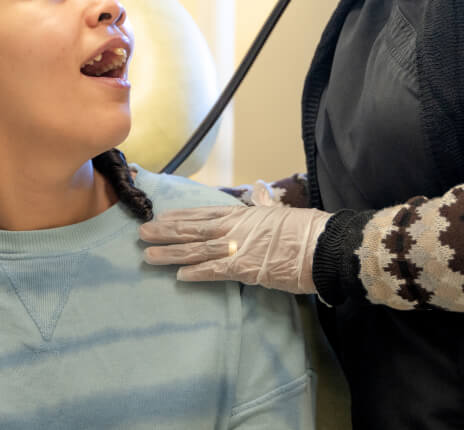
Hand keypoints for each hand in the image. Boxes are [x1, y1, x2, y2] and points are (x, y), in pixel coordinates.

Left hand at [139, 202, 331, 293]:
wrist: (322, 244)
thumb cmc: (305, 228)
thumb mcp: (280, 211)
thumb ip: (265, 203)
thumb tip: (259, 189)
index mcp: (243, 214)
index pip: (204, 213)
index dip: (181, 216)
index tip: (161, 217)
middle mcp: (235, 228)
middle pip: (193, 229)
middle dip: (167, 232)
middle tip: (142, 233)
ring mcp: (237, 248)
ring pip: (197, 250)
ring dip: (172, 253)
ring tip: (149, 255)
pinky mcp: (244, 269)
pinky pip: (215, 272)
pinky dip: (196, 273)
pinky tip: (178, 275)